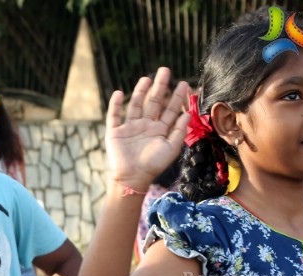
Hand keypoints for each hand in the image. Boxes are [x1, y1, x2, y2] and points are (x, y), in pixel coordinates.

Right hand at [105, 67, 190, 189]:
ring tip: (147, 78)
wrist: (132, 178)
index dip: (177, 97)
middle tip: (165, 70)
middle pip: (154, 102)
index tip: (184, 83)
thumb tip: (188, 113)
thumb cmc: (153, 166)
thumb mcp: (171, 148)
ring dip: (140, 91)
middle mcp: (146, 126)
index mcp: (159, 130)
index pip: (170, 110)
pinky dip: (115, 104)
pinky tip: (118, 93)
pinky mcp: (115, 132)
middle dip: (160, 87)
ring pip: (135, 105)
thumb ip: (179, 131)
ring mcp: (130, 128)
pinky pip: (114, 115)